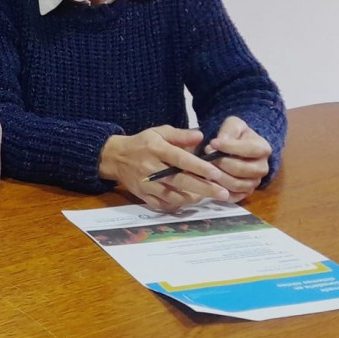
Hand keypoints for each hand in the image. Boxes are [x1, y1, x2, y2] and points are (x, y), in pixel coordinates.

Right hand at [100, 126, 233, 211]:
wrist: (115, 157)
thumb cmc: (142, 143)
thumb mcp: (160, 132)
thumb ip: (180, 135)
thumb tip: (201, 136)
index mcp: (156, 149)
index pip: (180, 159)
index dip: (199, 167)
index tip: (216, 173)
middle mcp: (150, 168)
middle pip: (179, 181)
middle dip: (203, 188)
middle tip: (222, 193)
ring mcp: (146, 184)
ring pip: (173, 196)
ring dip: (192, 198)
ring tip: (208, 197)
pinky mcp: (143, 196)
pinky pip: (163, 205)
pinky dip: (177, 205)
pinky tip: (188, 201)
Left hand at [202, 116, 271, 203]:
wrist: (236, 148)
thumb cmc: (235, 135)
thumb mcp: (233, 125)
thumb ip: (229, 130)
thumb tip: (221, 141)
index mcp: (263, 149)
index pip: (249, 150)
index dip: (229, 147)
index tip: (212, 143)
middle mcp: (262, 168)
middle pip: (241, 170)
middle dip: (221, 162)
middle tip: (205, 154)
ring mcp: (254, 183)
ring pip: (236, 185)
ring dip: (218, 176)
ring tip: (205, 166)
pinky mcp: (244, 194)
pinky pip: (232, 196)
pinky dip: (219, 190)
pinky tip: (207, 179)